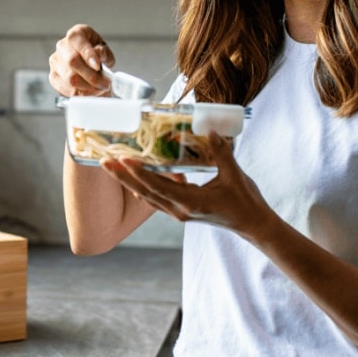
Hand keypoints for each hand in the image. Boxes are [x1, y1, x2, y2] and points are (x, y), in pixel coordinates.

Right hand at [48, 24, 113, 96]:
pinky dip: (81, 94)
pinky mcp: (53, 77)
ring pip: (70, 79)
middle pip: (72, 62)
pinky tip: (91, 93)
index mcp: (76, 34)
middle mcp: (62, 46)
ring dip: (88, 88)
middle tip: (105, 84)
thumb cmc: (97, 55)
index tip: (98, 66)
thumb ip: (104, 52)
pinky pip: (66, 90)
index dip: (88, 55)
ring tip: (100, 89)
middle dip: (92, 76)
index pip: (78, 43)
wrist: (89, 64)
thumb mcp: (105, 50)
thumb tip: (99, 53)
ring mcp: (55, 62)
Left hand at [99, 134, 271, 236]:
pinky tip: (139, 175)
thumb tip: (210, 131)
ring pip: (148, 196)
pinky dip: (146, 186)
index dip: (139, 173)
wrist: (253, 225)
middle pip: (144, 192)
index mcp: (190, 203)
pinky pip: (158, 198)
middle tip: (104, 161)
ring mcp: (180, 212)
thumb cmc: (245, 202)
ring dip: (129, 182)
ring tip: (113, 167)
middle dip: (123, 177)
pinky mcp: (183, 211)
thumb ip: (221, 153)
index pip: (158, 186)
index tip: (123, 160)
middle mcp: (180, 210)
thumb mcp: (234, 175)